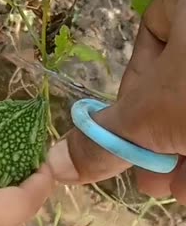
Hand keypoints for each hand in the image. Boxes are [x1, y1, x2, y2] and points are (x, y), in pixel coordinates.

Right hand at [46, 0, 185, 202]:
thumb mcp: (152, 112)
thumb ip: (102, 136)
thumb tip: (53, 162)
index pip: (151, 38)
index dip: (136, 92)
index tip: (134, 132)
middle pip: (179, 82)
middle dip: (160, 138)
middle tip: (154, 175)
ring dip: (183, 153)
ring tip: (177, 187)